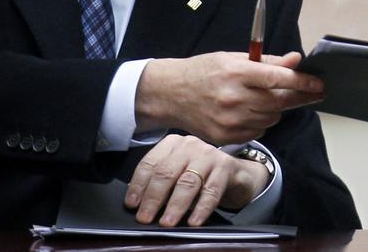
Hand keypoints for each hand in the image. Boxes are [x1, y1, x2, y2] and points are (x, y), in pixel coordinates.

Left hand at [124, 134, 271, 226]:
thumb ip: (161, 182)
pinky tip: (194, 221)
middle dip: (153, 198)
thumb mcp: (177, 172)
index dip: (138, 185)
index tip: (132, 205)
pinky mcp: (226, 166)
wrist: (235, 174)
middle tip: (145, 217)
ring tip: (167, 222)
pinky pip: (211, 190)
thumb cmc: (199, 175)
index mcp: (172, 144)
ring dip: (175, 205)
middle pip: (166, 172)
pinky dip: (201, 208)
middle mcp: (189, 145)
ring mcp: (209, 154)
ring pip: (187, 182)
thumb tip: (139, 205)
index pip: (150, 164)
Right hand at [136, 51, 323, 145]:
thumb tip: (296, 60)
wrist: (171, 94)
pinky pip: (259, 130)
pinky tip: (249, 111)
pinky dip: (262, 121)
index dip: (302, 81)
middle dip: (300, 97)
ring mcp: (229, 121)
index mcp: (236, 73)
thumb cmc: (205, 72)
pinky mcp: (226, 137)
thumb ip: (267, 61)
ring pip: (272, 117)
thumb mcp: (234, 58)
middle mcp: (233, 98)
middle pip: (280, 102)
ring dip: (277, 108)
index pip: (277, 78)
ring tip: (263, 97)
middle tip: (314, 92)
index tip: (319, 83)